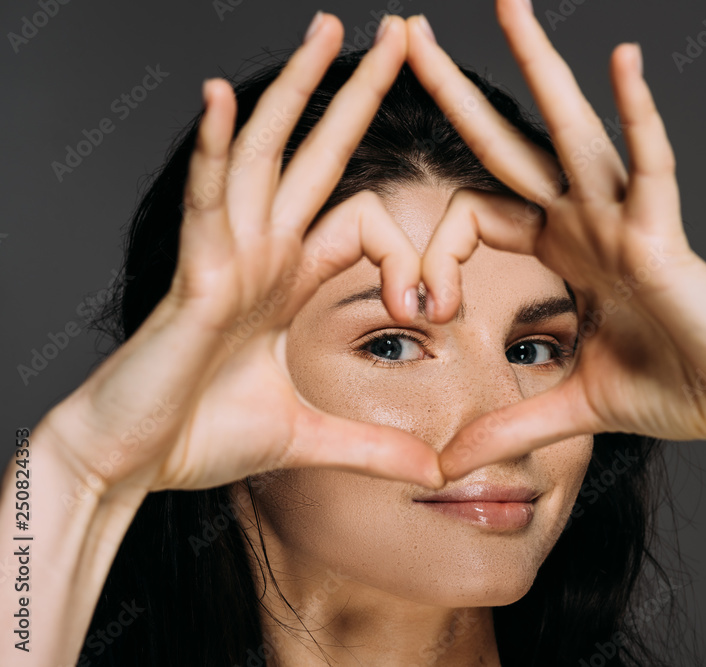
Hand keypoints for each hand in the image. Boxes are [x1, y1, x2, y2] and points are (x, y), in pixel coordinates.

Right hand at [43, 13, 444, 496]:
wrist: (133, 463)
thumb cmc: (202, 436)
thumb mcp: (312, 438)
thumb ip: (376, 449)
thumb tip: (437, 474)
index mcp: (288, 277)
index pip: (362, 220)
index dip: (408, 253)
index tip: (434, 309)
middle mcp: (260, 251)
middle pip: (316, 153)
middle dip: (356, 94)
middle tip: (393, 33)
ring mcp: (226, 256)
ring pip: (264, 153)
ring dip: (295, 90)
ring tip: (328, 29)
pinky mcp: (194, 277)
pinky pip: (206, 200)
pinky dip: (212, 148)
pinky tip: (221, 96)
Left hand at [404, 1, 705, 478]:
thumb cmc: (679, 388)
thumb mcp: (573, 406)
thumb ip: (509, 423)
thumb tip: (448, 462)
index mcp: (564, 250)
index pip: (474, 214)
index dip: (431, 251)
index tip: (419, 308)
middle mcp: (589, 221)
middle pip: (508, 144)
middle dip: (456, 91)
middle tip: (409, 33)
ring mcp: (626, 222)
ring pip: (572, 132)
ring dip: (541, 65)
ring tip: (506, 3)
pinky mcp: (667, 238)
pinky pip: (652, 166)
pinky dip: (639, 114)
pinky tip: (623, 60)